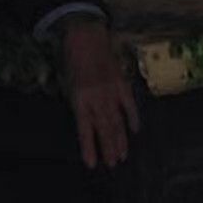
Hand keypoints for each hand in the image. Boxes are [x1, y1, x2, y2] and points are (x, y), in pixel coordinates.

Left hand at [58, 16, 139, 168]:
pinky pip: (129, 106)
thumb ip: (78, 106)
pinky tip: (134, 131)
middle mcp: (97, 99)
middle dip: (108, 148)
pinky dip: (132, 118)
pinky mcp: (122, 85)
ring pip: (117, 121)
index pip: (85, 129)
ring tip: (122, 155)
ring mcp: (111, 92)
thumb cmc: (72, 62)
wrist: (85, 37)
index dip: (89, 148)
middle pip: (104, 129)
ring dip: (120, 140)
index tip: (92, 164)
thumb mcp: (68, 85)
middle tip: (112, 164)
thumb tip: (88, 126)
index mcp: (80, 99)